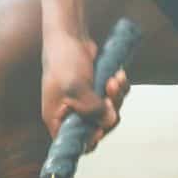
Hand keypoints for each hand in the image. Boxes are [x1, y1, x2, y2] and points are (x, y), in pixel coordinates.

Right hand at [41, 33, 131, 152]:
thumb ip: (92, 108)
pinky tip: (118, 75)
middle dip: (108, 114)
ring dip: (117, 98)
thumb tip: (110, 121)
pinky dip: (120, 88)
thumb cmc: (64, 61)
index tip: (99, 130)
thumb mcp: (75, 88)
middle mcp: (71, 113)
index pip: (74, 142)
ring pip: (109, 113)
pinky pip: (115, 98)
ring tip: (114, 79)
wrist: (70, 35)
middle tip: (110, 97)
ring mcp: (85, 102)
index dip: (89, 140)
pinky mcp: (97, 91)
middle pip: (97, 129)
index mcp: (58, 118)